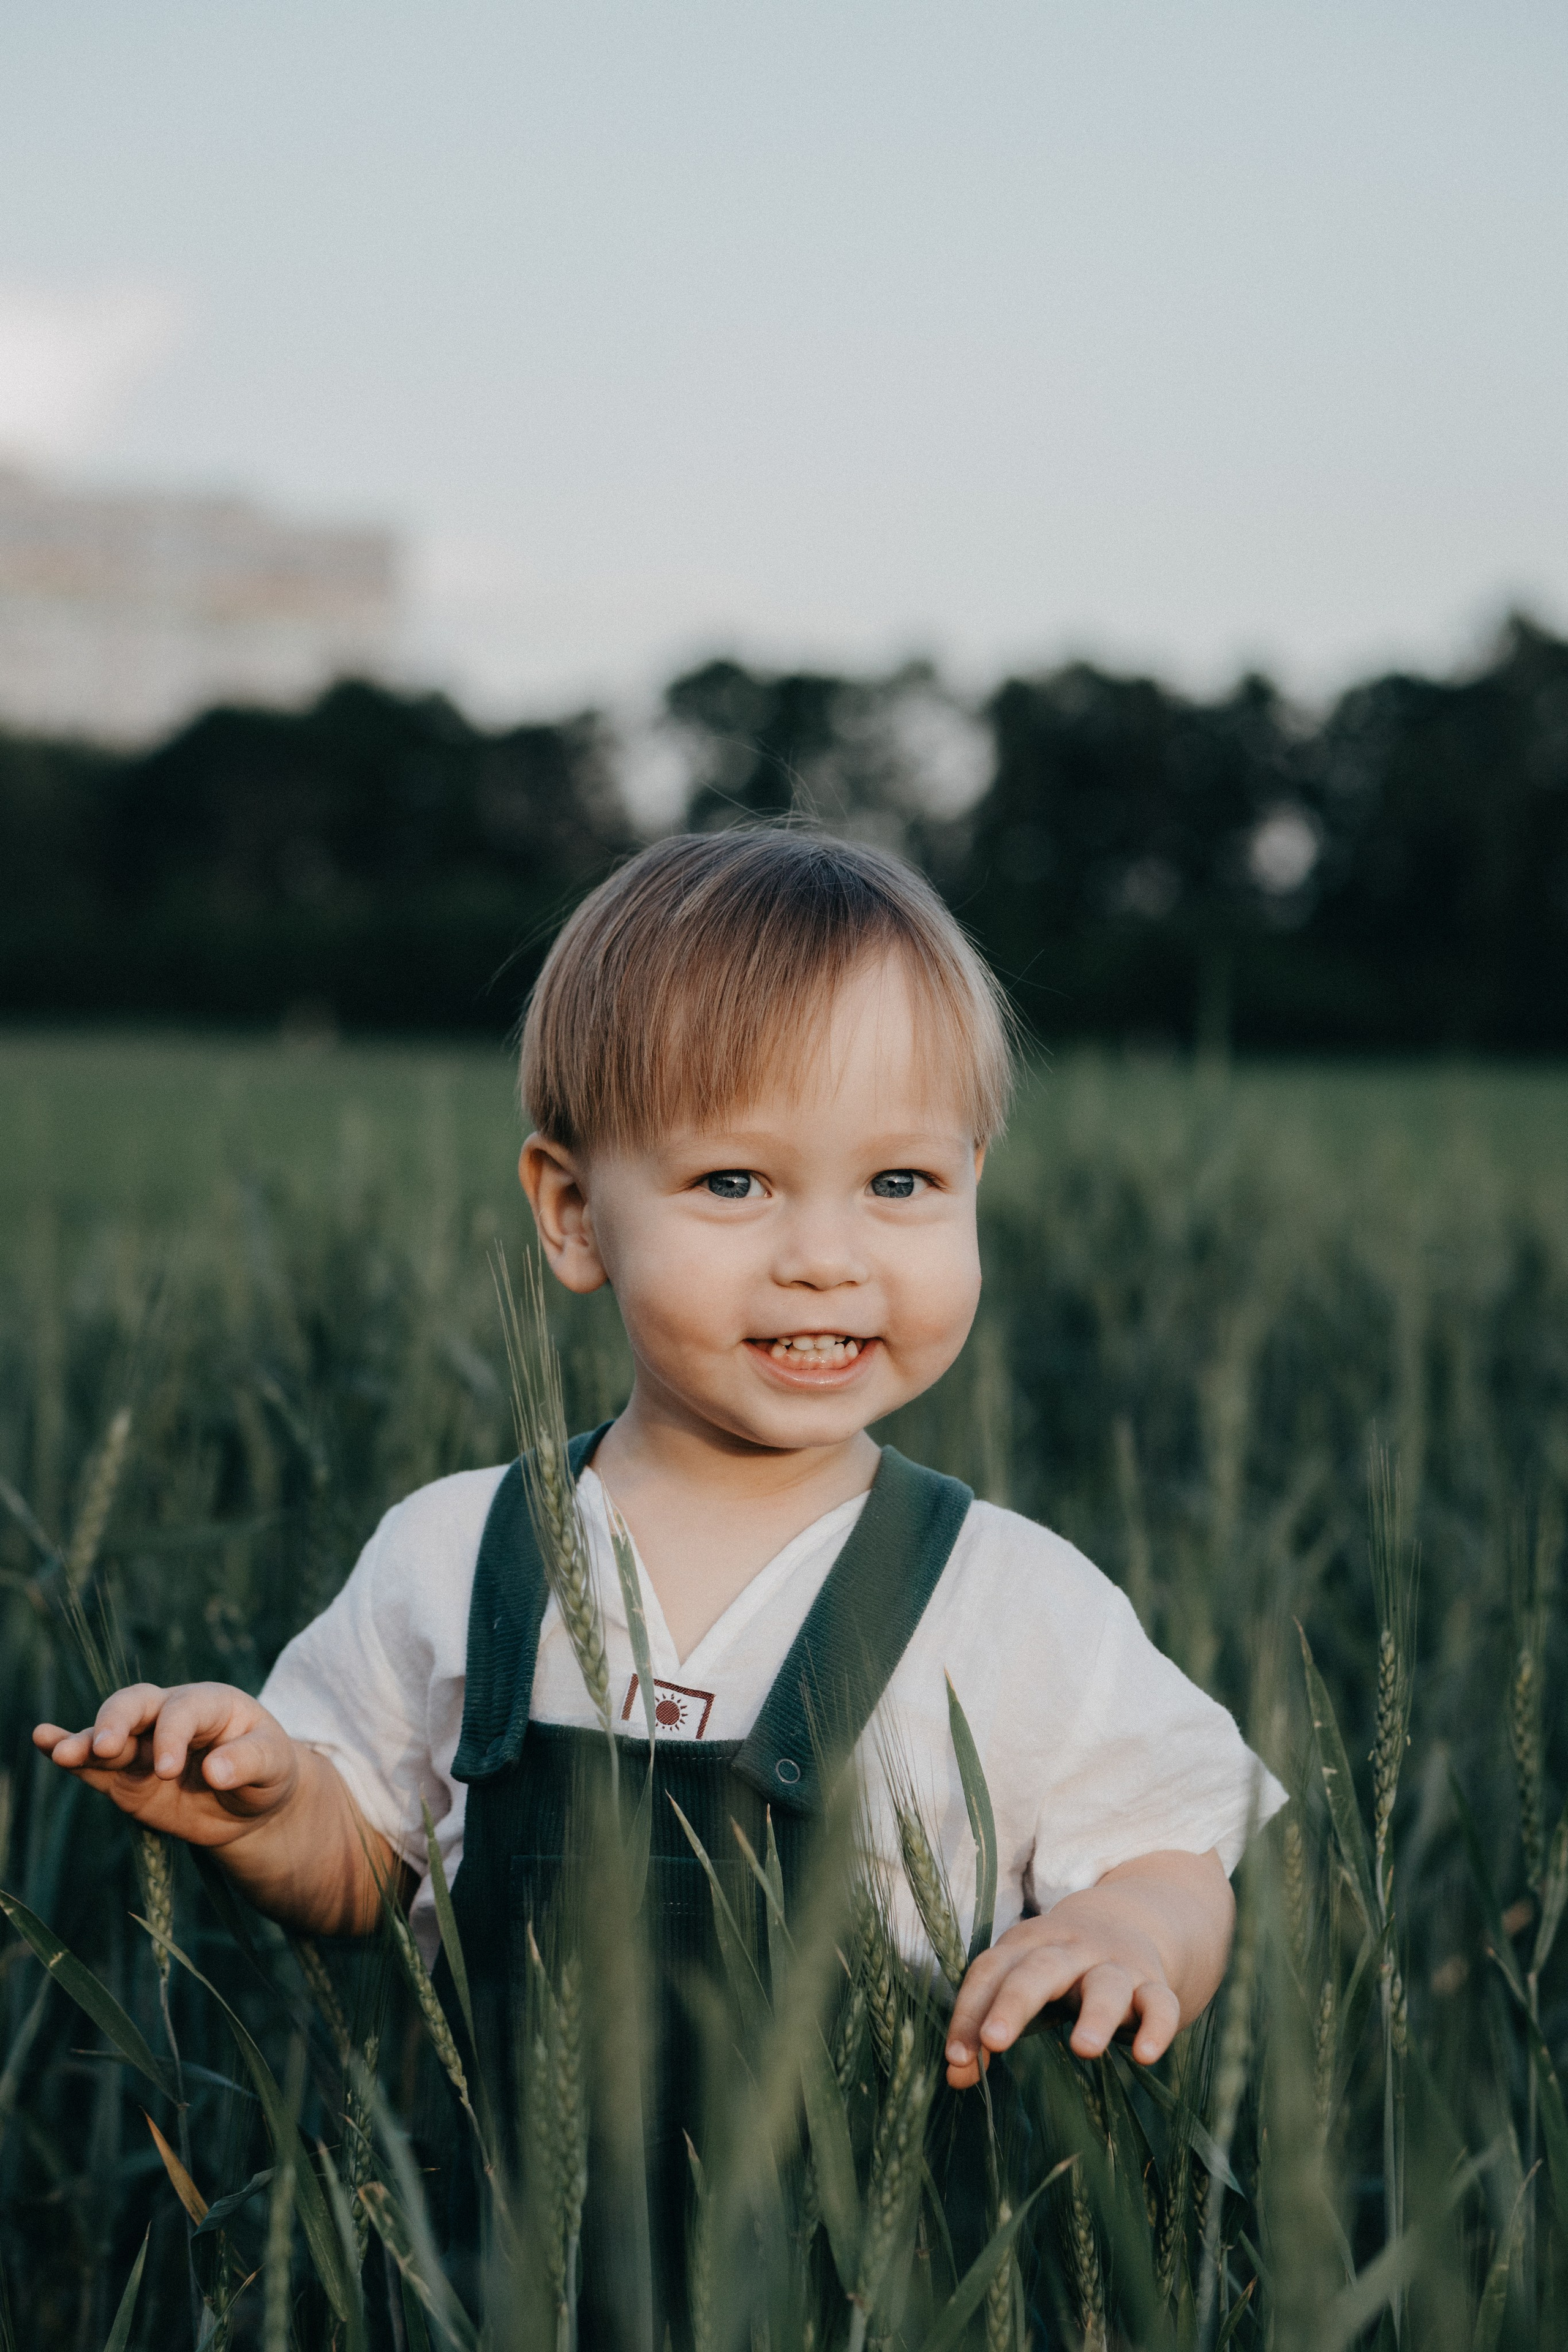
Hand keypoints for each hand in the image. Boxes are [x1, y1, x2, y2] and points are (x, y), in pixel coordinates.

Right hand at [34, 1682, 299, 1850]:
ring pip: (109, 1734)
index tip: (168, 1769)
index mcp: (210, 1703)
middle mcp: (169, 1716)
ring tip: (61, 1753)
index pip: (183, 1709)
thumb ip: (249, 1762)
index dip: (172, 1735)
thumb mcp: (275, 1764)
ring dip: (85, 1742)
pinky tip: (43, 1742)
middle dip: (118, 1722)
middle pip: (136, 1704)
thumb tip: (214, 1772)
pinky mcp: (125, 1777)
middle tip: (107, 1748)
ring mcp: (143, 1746)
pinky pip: (94, 1765)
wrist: (252, 1804)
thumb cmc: (268, 1771)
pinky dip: (69, 1752)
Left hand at [943, 1849, 1232, 2089]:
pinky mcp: (1153, 1985)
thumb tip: (955, 2077)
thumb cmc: (1057, 1968)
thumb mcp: (1020, 1985)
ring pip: (1106, 1984)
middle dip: (1014, 2003)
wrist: (1128, 1921)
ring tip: (1083, 2049)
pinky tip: (1145, 2054)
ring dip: (1096, 2015)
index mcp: (1028, 1944)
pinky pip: (1159, 2003)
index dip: (970, 2011)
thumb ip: (985, 2029)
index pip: (991, 1970)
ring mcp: (1115, 1965)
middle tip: (994, 2042)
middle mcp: (1071, 1949)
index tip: (956, 2058)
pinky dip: (1156, 2026)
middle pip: (1040, 1969)